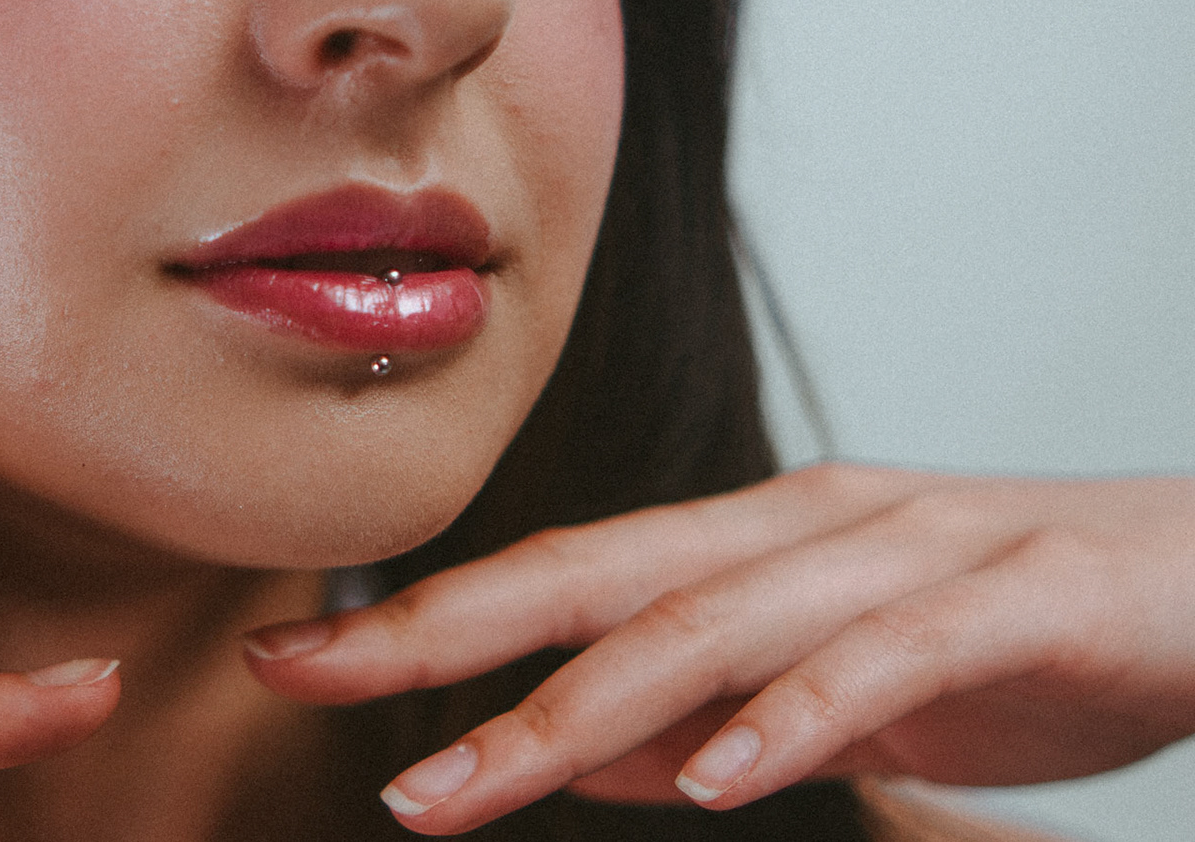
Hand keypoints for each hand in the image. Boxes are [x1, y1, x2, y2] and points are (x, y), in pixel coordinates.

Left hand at [243, 464, 1194, 832]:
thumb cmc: (1006, 630)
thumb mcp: (826, 682)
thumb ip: (694, 710)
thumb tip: (557, 749)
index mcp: (751, 540)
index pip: (562, 573)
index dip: (430, 615)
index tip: (298, 658)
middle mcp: (802, 527)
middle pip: (602, 578)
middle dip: (450, 636)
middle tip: (315, 685)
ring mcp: (902, 554)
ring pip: (714, 619)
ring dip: (585, 702)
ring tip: (473, 776)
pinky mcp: (1007, 600)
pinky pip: (882, 659)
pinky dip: (791, 716)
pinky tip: (714, 777)